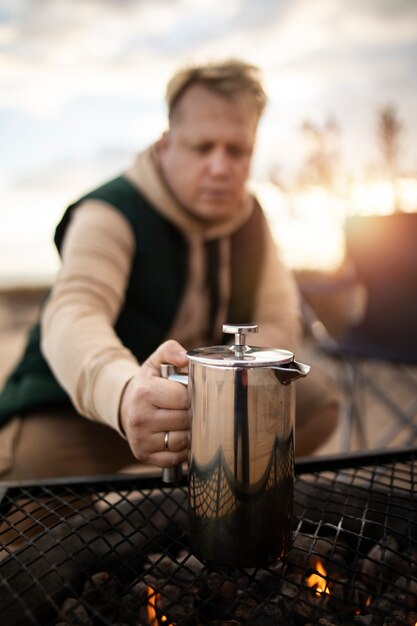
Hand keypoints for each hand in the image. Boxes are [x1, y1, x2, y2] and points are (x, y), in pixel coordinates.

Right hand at [119, 340, 189, 467]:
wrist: (125, 405)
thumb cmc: (147, 384)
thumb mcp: (155, 362)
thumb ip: (171, 351)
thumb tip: (185, 357)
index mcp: (145, 392)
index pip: (184, 397)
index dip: (192, 395)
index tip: (190, 393)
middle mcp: (140, 418)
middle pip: (185, 420)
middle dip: (192, 413)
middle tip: (189, 408)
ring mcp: (141, 439)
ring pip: (182, 441)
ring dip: (189, 432)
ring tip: (183, 422)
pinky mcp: (143, 455)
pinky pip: (175, 457)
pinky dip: (182, 450)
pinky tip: (177, 436)